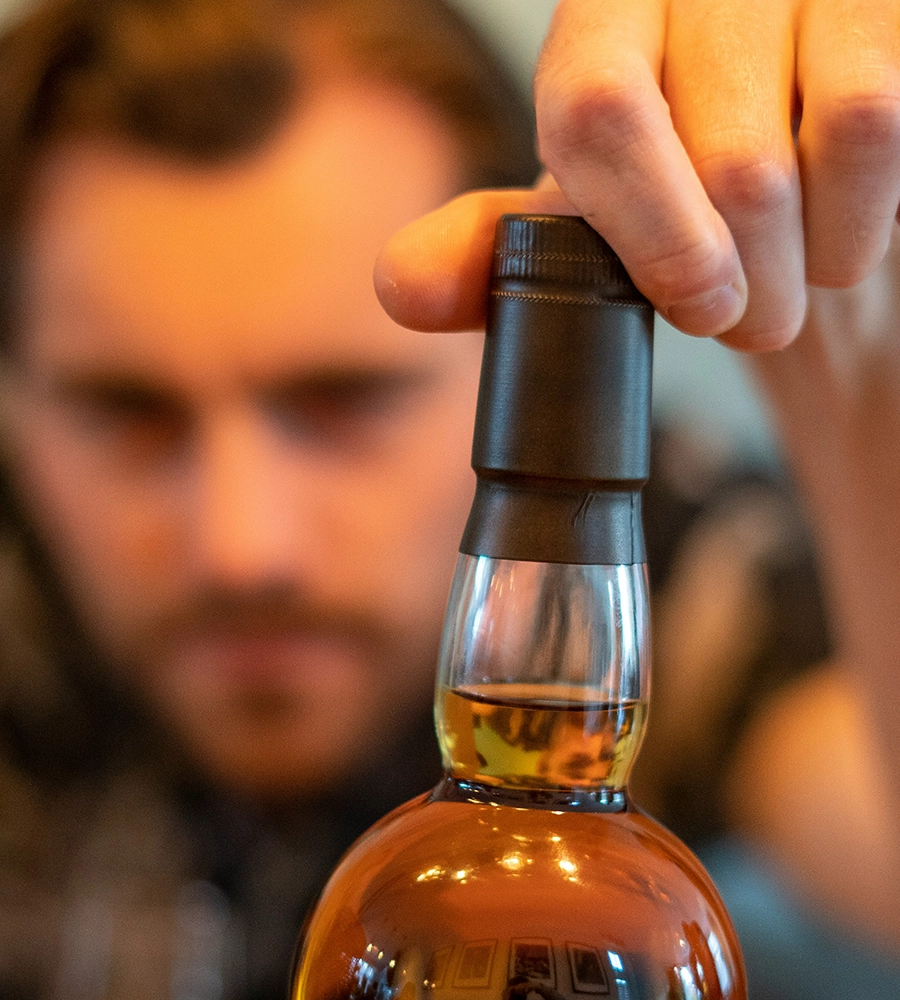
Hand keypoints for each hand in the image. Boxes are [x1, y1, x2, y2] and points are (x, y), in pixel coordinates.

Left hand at [376, 0, 899, 352]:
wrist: (801, 199)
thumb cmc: (681, 211)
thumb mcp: (579, 229)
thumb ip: (492, 250)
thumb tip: (401, 287)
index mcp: (600, 25)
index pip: (597, 106)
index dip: (649, 230)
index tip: (697, 307)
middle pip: (730, 153)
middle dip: (749, 283)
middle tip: (749, 317)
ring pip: (835, 130)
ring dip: (813, 258)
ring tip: (797, 280)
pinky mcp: (884, 7)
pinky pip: (884, 122)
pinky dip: (868, 218)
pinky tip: (847, 231)